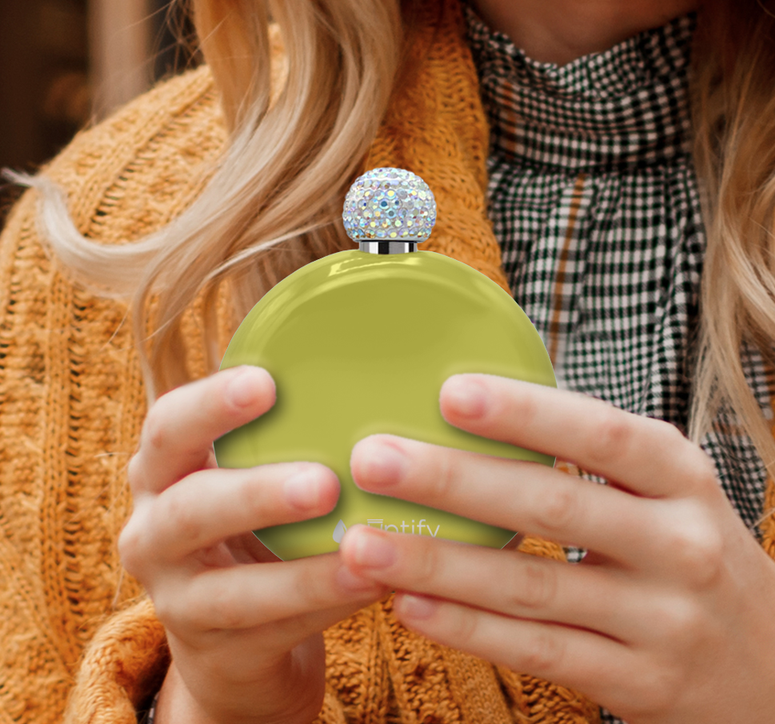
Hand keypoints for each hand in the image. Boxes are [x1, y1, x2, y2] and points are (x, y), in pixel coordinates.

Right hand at [119, 367, 387, 723]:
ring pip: (231, 591)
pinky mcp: (216, 653)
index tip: (267, 382)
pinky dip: (327, 605)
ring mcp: (179, 601)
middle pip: (191, 510)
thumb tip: (386, 352)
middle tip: (324, 482)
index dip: (211, 404)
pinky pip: (273, 631)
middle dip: (257, 494)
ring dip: (303, 571)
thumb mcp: (254, 467)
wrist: (235, 635)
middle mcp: (155, 533)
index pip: (168, 427)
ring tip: (363, 547)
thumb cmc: (258, 518)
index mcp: (164, 471)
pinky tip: (376, 582)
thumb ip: (291, 422)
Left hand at [339, 375, 774, 723]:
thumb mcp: (678, 495)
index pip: (600, 433)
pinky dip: (467, 628)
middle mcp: (679, 543)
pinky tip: (410, 604)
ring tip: (363, 541)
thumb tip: (494, 404)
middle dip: (455, 480)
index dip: (526, 411)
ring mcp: (660, 620)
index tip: (451, 390)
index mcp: (683, 477)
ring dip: (438, 561)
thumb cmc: (707, 560)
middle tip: (375, 458)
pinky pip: (537, 650)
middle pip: (553, 505)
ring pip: (531, 587)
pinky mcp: (637, 684)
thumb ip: (605, 458)